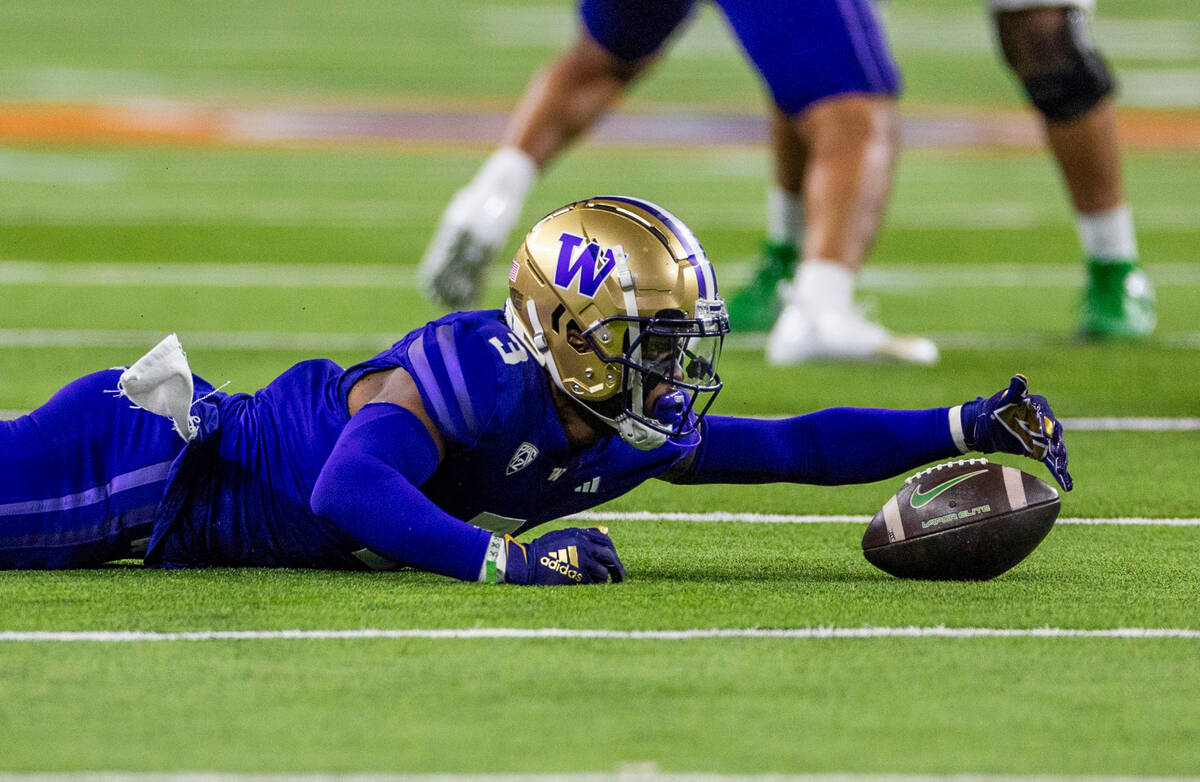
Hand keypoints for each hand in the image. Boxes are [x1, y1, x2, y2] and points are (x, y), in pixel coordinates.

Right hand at [503, 527, 625, 584]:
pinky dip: (595, 585)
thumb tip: (604, 532)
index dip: (612, 550)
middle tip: (620, 577)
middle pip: (610, 556)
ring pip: (604, 572)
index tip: (614, 559)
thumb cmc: (543, 550)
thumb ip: (582, 535)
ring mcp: (582, 562)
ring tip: (602, 583)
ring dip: (605, 578)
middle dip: (618, 568)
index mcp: (581, 535)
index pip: (605, 540)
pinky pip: (594, 582)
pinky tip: (591, 587)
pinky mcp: (578, 576)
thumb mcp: (562, 535)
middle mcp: (585, 546)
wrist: (528, 564)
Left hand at [962, 374, 1072, 490]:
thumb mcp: (1004, 399)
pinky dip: (1059, 472)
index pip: (1045, 415)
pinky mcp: (1038, 449)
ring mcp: (1043, 436)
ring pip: (1056, 449)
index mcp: (1038, 405)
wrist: (986, 424)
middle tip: (1058, 456)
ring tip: (1062, 472)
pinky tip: (1067, 485)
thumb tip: (1019, 378)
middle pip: (1054, 434)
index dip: (1046, 425)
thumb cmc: (995, 408)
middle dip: (1057, 445)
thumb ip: (1014, 391)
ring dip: (1060, 461)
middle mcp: (1045, 420)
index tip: (1046, 434)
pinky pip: (1051, 460)